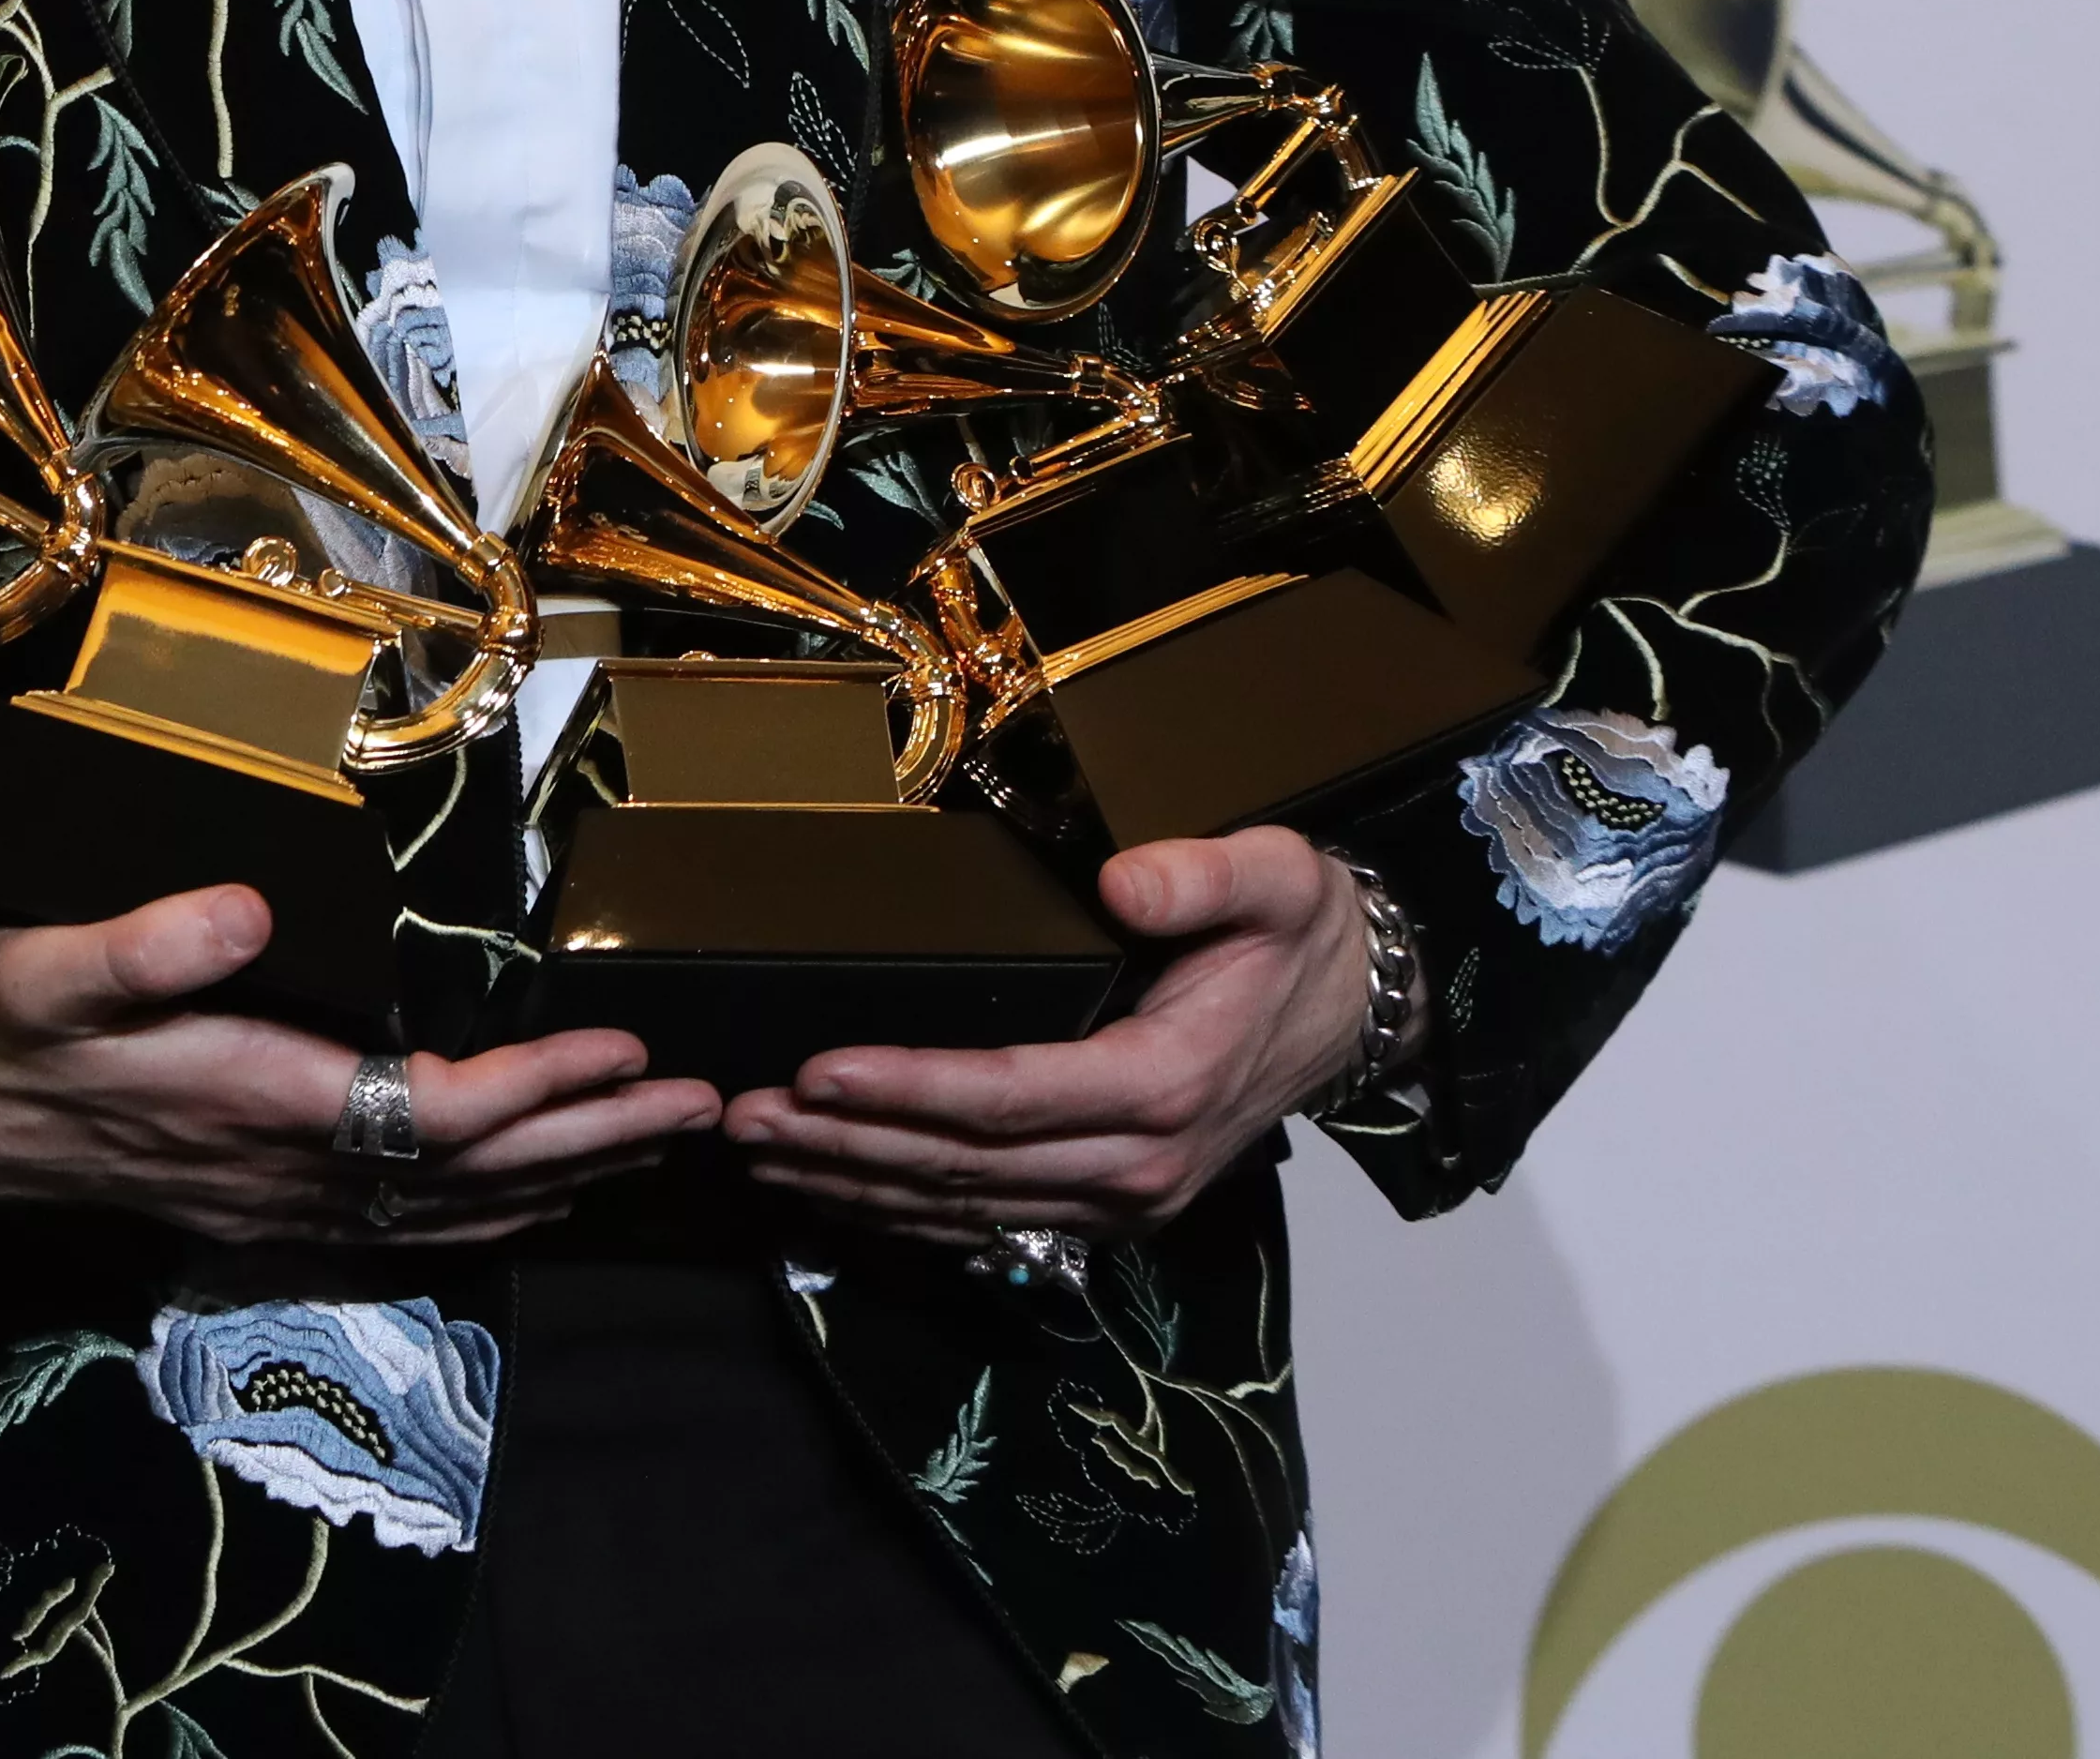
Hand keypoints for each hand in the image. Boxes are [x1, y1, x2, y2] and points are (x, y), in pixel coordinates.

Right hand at [0, 885, 715, 1247]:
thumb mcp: (42, 965)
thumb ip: (143, 944)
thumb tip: (248, 909)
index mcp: (255, 1100)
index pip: (438, 1112)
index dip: (541, 1087)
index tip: (623, 1045)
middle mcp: (284, 1168)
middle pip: (476, 1173)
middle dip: (596, 1139)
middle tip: (701, 1104)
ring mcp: (276, 1203)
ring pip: (454, 1211)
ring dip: (565, 1178)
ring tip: (655, 1141)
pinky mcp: (260, 1210)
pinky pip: (408, 1229)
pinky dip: (491, 1215)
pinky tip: (534, 1201)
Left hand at [723, 829, 1368, 1242]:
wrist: (1356, 1012)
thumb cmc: (1301, 936)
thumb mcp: (1278, 878)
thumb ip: (1202, 877)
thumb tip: (1124, 882)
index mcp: (1163, 1085)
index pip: (1008, 1098)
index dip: (908, 1090)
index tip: (817, 1069)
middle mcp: (1136, 1163)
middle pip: (965, 1164)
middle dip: (846, 1143)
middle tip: (742, 1114)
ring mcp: (1120, 1199)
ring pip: (963, 1205)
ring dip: (852, 1182)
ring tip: (756, 1149)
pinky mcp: (1103, 1208)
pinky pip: (986, 1223)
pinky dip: (899, 1211)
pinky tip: (829, 1189)